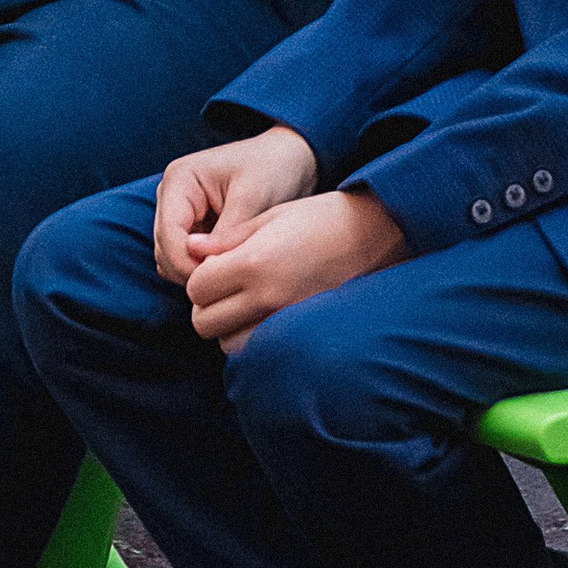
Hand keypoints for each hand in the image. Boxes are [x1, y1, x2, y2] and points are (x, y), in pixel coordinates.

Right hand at [153, 127, 318, 287]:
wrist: (290, 158)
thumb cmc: (273, 168)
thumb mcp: (252, 198)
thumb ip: (226, 234)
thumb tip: (206, 272)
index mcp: (180, 180)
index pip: (168, 233)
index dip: (185, 263)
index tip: (217, 279)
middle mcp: (172, 196)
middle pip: (164, 250)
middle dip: (190, 271)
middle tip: (227, 283)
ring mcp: (181, 213)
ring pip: (171, 258)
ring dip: (194, 272)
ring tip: (231, 276)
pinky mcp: (194, 227)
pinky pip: (187, 258)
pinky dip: (201, 269)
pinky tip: (229, 270)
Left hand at [185, 188, 406, 350]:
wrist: (376, 236)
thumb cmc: (323, 218)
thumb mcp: (271, 217)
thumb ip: (227, 239)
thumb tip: (191, 248)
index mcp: (254, 262)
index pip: (197, 288)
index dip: (200, 278)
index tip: (216, 267)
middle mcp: (267, 297)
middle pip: (205, 322)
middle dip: (207, 305)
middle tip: (225, 287)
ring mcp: (285, 320)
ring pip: (228, 344)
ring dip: (227, 327)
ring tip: (245, 302)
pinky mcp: (302, 332)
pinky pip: (259, 350)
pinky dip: (252, 339)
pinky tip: (264, 316)